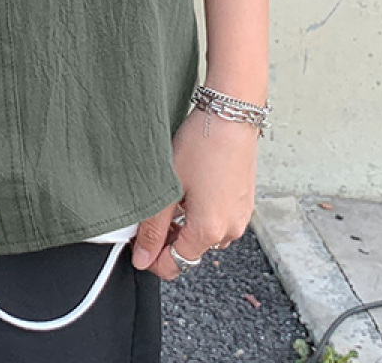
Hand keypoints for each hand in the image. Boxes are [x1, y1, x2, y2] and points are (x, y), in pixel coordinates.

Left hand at [130, 103, 258, 279]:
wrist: (230, 116)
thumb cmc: (200, 145)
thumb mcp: (168, 188)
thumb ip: (153, 228)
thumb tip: (142, 259)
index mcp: (210, 231)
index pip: (177, 265)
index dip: (153, 259)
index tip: (138, 245)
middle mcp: (231, 230)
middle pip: (192, 251)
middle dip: (168, 239)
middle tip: (149, 214)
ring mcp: (240, 216)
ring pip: (205, 235)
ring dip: (185, 225)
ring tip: (170, 196)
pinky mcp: (244, 202)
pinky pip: (219, 219)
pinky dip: (201, 213)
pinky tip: (189, 188)